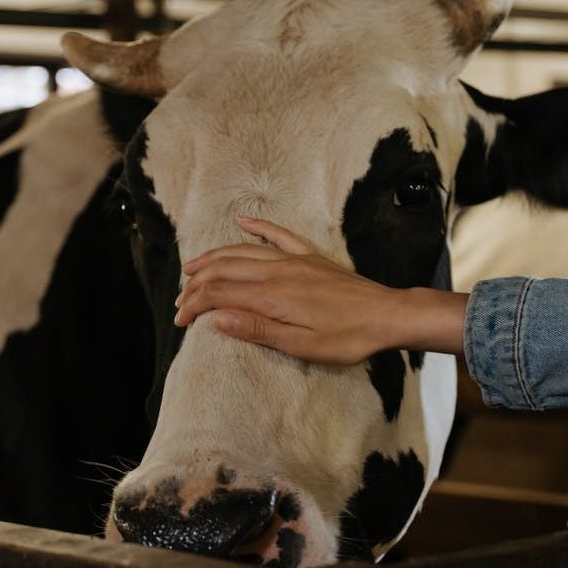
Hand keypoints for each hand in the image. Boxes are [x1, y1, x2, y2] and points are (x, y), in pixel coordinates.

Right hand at [174, 217, 467, 364]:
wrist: (387, 315)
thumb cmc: (347, 337)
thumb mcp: (302, 345)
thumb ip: (259, 330)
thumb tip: (218, 319)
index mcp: (273, 296)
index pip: (220, 294)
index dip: (195, 304)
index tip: (181, 320)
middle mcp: (279, 271)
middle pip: (225, 270)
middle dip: (197, 282)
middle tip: (180, 299)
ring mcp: (295, 260)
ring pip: (244, 251)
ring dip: (216, 257)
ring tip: (193, 265)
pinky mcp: (311, 257)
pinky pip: (278, 235)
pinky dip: (258, 227)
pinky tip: (243, 222)